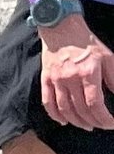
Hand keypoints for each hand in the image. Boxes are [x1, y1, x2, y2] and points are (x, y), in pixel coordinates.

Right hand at [37, 12, 113, 130]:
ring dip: (77, 122)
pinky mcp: (46, 79)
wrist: (60, 27)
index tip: (111, 123)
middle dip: (93, 122)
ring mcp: (56, 79)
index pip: (95, 104)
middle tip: (101, 125)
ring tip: (86, 125)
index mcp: (88, 72)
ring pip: (65, 109)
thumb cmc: (86, 42)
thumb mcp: (108, 57)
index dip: (104, 118)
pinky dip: (55, 115)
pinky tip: (63, 121)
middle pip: (81, 110)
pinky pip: (48, 102)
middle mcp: (70, 78)